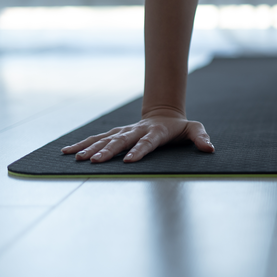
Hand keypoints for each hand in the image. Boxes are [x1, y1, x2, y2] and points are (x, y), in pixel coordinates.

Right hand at [61, 109, 213, 162]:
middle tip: (94, 161)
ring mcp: (124, 131)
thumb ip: (200, 137)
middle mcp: (136, 131)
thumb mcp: (193, 129)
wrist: (163, 114)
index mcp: (155, 132)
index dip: (139, 151)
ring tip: (76, 158)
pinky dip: (82, 144)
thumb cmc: (179, 127)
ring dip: (90, 148)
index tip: (130, 161)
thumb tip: (209, 148)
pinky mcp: (115, 134)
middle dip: (107, 151)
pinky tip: (67, 152)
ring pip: (105, 139)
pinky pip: (96, 139)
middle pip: (121, 141)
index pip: (147, 142)